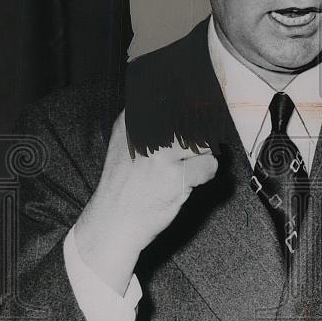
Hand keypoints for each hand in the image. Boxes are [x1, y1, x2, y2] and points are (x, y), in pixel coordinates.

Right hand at [74, 110, 217, 293]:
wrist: (112, 222)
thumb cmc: (123, 186)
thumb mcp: (127, 144)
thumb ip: (150, 123)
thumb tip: (188, 107)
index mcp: (132, 120)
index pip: (172, 99)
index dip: (193, 108)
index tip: (199, 115)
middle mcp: (147, 133)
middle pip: (194, 120)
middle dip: (199, 137)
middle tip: (190, 153)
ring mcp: (162, 154)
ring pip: (204, 142)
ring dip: (201, 156)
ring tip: (185, 169)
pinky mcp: (176, 175)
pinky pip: (209, 165)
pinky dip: (205, 174)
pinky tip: (188, 181)